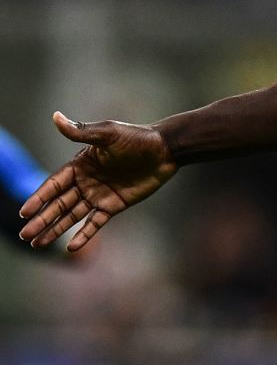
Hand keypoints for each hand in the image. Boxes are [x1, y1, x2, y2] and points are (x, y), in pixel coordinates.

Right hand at [18, 112, 177, 251]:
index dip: (38, 198)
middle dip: (41, 219)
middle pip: (58, 204)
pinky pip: (95, 222)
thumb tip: (55, 117)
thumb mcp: (108, 134)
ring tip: (37, 243)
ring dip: (55, 229)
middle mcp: (85, 181)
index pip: (53, 185)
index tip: (23, 212)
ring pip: (72, 216)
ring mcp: (99, 195)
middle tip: (24, 235)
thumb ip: (81, 132)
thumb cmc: (136, 139)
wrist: (165, 151)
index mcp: (79, 165)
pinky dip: (84, 234)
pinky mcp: (114, 205)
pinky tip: (70, 247)